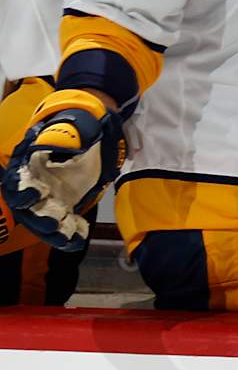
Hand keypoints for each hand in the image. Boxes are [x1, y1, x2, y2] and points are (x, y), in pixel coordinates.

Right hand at [1, 91, 126, 250]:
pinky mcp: (61, 210)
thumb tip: (71, 143)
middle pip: (27, 208)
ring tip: (67, 237)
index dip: (24, 191)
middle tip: (53, 222)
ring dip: (53, 231)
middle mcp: (32, 187)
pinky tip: (80, 239)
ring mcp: (46, 201)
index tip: (37, 192)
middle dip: (39, 217)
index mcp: (27, 166)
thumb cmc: (73, 134)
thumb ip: (67, 138)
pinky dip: (69, 235)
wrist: (87, 141)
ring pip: (42, 221)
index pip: (17, 182)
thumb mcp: (72, 130)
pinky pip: (61, 226)